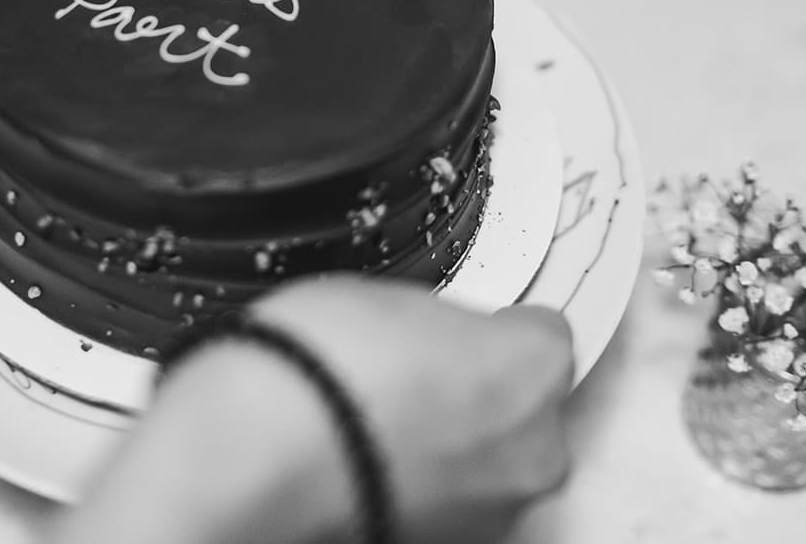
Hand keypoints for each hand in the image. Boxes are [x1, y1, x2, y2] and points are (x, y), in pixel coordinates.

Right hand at [252, 278, 572, 543]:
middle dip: (481, 398)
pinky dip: (418, 490)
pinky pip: (447, 506)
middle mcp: (536, 447)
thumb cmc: (322, 363)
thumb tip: (433, 338)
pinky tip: (363, 464)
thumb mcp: (386, 296)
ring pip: (488, 467)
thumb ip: (437, 322)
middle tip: (413, 378)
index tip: (464, 329)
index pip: (543, 336)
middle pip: (526, 412)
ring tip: (373, 426)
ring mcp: (494, 510)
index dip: (497, 330)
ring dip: (450, 450)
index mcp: (534, 367)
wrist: (262, 456)